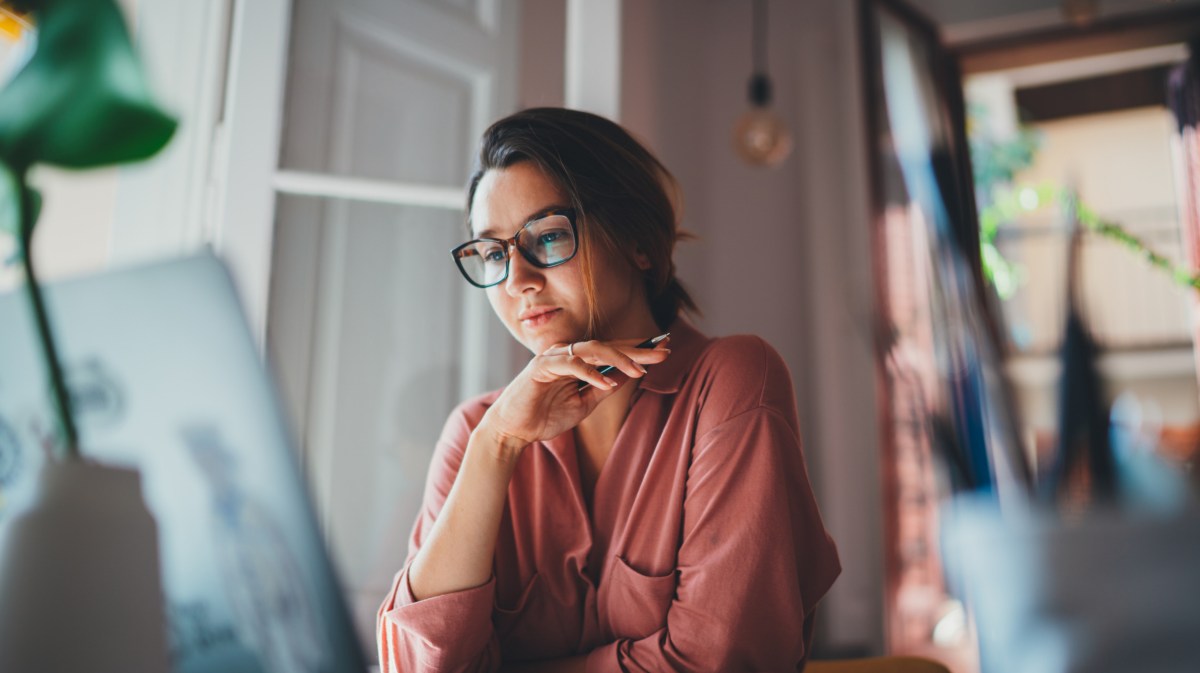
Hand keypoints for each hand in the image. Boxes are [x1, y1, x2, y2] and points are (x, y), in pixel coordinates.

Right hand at [479, 337, 670, 457]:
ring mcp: (553, 357)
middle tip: (664, 352)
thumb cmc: (545, 416)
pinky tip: (607, 383)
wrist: (514, 430)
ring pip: (592, 349)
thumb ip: (603, 388)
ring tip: (640, 369)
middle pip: (608, 346)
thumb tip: (629, 375)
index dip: (638, 350)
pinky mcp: (541, 367)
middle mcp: (567, 354)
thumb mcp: (584, 404)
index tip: (664, 350)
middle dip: (637, 350)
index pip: (612, 351)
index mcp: (578, 361)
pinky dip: (590, 373)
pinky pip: (570, 364)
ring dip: (618, 358)